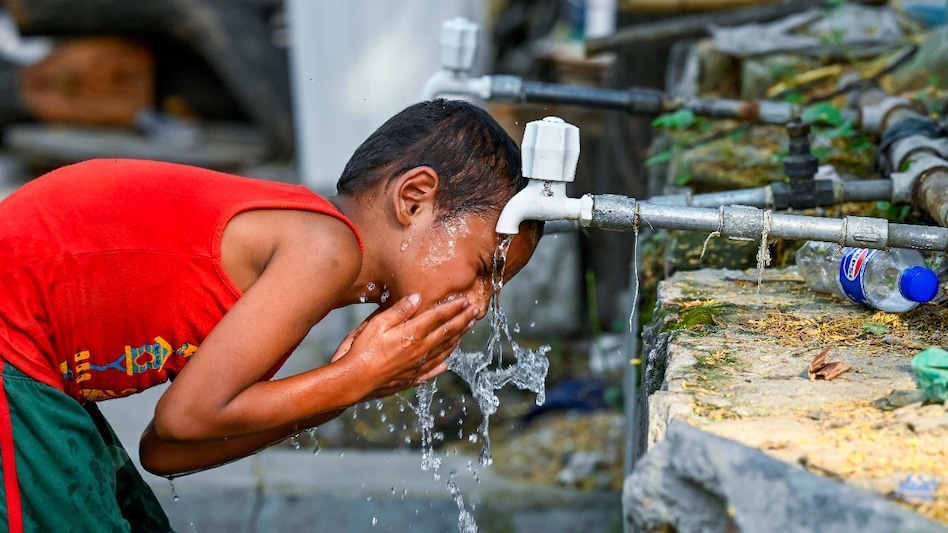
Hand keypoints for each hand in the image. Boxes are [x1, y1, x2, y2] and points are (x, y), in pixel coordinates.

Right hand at [329, 293, 476, 400]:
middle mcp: (420, 349)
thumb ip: (399, 311)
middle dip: (463, 320)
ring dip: (459, 338)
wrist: (354, 381)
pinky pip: (433, 369)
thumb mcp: (377, 324)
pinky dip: (444, 363)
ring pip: (445, 350)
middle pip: (447, 332)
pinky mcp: (412, 378)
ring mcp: (418, 366)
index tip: (466, 300)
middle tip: (477, 311)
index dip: (454, 307)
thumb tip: (417, 298)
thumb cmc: (362, 350)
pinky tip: (448, 362)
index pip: (439, 317)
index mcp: (413, 333)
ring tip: (468, 328)